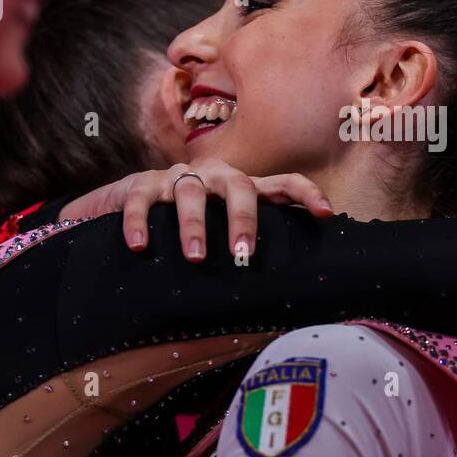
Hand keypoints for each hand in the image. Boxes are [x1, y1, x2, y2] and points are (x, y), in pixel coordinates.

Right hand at [59, 158, 332, 259]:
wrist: (130, 199)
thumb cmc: (190, 220)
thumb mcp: (222, 226)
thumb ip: (249, 241)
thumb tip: (291, 280)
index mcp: (241, 186)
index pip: (282, 183)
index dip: (306, 193)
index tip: (326, 214)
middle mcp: (214, 176)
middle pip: (238, 186)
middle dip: (243, 219)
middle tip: (243, 255)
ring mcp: (177, 178)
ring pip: (190, 193)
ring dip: (193, 225)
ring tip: (195, 257)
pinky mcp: (141, 185)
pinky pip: (141, 200)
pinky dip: (139, 223)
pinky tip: (139, 246)